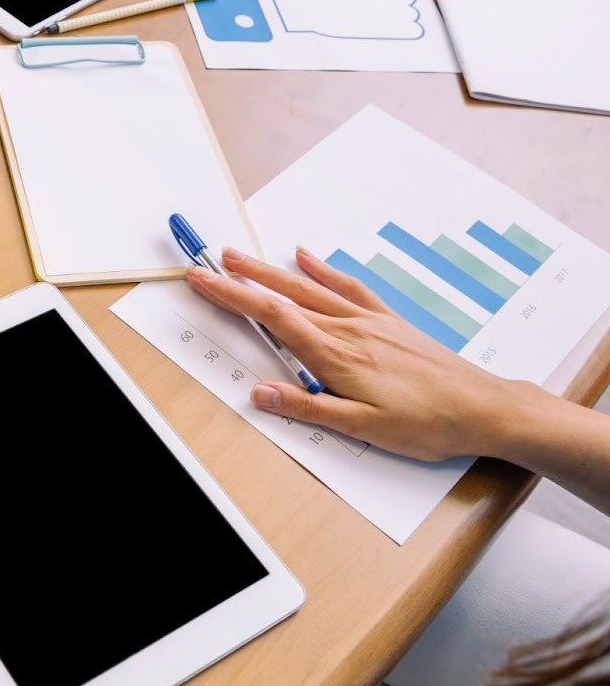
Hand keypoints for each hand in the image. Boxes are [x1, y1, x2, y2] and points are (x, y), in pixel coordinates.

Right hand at [184, 245, 521, 460]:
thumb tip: (261, 393)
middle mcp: (348, 329)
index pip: (272, 317)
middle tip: (208, 264)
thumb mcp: (362, 428)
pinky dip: (324, 270)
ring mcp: (369, 321)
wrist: (483, 408)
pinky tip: (307, 258)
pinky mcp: (388, 321)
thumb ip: (307, 408)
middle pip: (283, 296)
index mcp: (335, 355)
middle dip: (241, 279)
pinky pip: (349, 287)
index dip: (232, 297)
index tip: (203, 281)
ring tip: (241, 257)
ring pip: (309, 288)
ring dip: (271, 271)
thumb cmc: (427, 423)